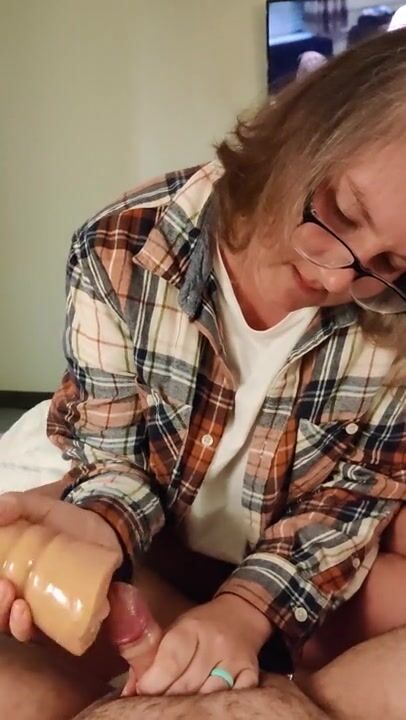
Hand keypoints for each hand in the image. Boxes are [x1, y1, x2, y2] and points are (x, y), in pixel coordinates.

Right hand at [0, 490, 121, 642]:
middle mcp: (19, 598)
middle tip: (4, 588)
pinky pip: (57, 634)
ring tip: (20, 607)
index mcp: (7, 575)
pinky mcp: (70, 618)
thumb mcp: (36, 508)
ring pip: (20, 630)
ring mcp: (44, 611)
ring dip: (14, 624)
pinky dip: (49, 632)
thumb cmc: (62, 522)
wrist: (104, 528)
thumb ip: (14, 505)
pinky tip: (46, 619)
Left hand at [136, 594, 271, 695]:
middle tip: (160, 700)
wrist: (242, 613)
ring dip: (192, 703)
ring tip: (182, 702)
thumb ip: (152, 659)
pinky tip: (208, 702)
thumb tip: (130, 692)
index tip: (143, 691)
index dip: (153, 681)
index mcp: (191, 628)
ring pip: (209, 694)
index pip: (171, 660)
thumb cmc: (201, 625)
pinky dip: (218, 702)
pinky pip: (234, 696)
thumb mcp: (175, 630)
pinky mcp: (251, 672)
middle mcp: (214, 643)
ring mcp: (234, 659)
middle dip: (168, 696)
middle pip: (187, 683)